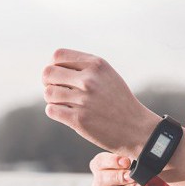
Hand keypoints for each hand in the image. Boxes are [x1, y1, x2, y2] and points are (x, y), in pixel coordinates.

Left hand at [42, 48, 160, 157]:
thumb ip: (84, 68)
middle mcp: (89, 80)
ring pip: (48, 94)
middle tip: (57, 91)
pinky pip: (51, 110)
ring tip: (64, 104)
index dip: (53, 66)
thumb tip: (53, 67)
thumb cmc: (119, 102)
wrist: (136, 129)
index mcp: (96, 65)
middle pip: (48, 73)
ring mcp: (84, 100)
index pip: (58, 56)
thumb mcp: (107, 76)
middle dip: (48, 83)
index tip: (59, 77)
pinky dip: (55, 112)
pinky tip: (67, 114)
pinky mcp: (79, 120)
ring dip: (52, 99)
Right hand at [89, 152, 169, 185]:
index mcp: (102, 167)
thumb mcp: (141, 161)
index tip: (127, 161)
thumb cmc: (144, 172)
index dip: (111, 161)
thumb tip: (133, 157)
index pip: (99, 162)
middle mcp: (101, 184)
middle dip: (119, 177)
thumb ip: (134, 157)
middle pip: (102, 181)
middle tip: (132, 175)